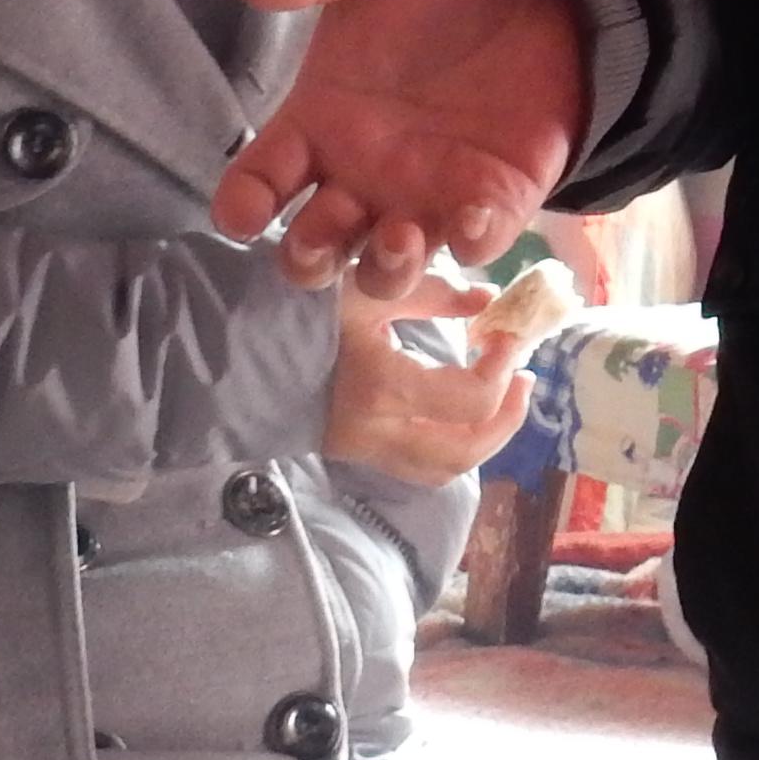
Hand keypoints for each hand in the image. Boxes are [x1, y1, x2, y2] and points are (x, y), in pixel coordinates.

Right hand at [212, 0, 585, 291]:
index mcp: (317, 124)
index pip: (257, 184)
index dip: (241, 206)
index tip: (242, 211)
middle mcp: (363, 173)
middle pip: (313, 248)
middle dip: (309, 258)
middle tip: (321, 235)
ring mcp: (427, 192)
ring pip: (385, 268)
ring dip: (383, 269)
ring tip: (397, 234)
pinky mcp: (495, 194)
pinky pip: (474, 242)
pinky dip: (470, 241)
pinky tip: (472, 215)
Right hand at [323, 267, 533, 487]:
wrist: (234, 358)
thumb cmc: (303, 313)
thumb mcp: (368, 289)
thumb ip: (433, 293)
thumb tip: (488, 300)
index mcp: (383, 388)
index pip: (472, 399)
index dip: (504, 369)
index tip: (507, 335)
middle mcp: (378, 432)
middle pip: (465, 451)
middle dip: (508, 417)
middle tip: (524, 377)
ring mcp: (366, 452)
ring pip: (444, 470)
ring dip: (486, 438)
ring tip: (506, 397)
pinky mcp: (359, 456)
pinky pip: (421, 468)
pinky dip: (454, 445)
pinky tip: (464, 412)